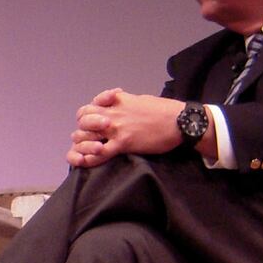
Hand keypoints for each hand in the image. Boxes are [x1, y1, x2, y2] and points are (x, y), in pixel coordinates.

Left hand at [68, 89, 187, 167]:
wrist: (180, 121)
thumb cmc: (164, 110)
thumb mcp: (140, 100)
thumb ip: (124, 102)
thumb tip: (118, 104)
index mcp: (116, 101)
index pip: (88, 107)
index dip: (85, 117)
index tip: (89, 124)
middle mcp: (113, 113)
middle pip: (83, 120)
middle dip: (81, 130)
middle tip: (87, 139)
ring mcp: (117, 128)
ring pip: (86, 136)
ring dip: (83, 144)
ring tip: (86, 150)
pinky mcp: (123, 143)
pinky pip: (100, 153)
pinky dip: (90, 159)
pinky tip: (86, 163)